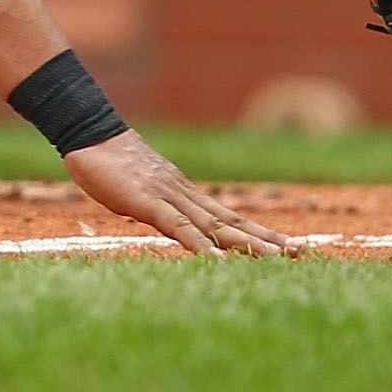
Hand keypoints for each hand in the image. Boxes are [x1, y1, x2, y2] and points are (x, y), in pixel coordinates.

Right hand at [64, 129, 292, 255]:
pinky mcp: (147, 201)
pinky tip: (215, 260)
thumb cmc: (110, 162)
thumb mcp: (142, 190)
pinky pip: (177, 226)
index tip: (288, 246)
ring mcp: (168, 196)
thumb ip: (160, 207)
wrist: (90, 132)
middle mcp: (186, 195)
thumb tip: (170, 222)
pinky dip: (199, 244)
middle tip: (300, 253)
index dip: (260, 233)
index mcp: (186, 194)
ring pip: (214, 224)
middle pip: (232, 221)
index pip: (230, 217)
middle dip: (266, 239)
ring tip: (273, 258)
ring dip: (244, 243)